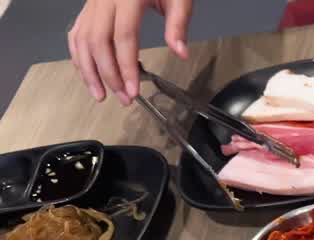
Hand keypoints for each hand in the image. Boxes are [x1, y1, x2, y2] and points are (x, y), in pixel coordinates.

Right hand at [67, 0, 192, 104]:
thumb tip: (180, 52)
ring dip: (88, 70)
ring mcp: (93, 3)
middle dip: (108, 74)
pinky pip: (77, 32)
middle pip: (98, 41)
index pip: (123, 37)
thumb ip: (178, 24)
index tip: (134, 91)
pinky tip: (88, 73)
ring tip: (100, 95)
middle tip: (123, 98)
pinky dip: (79, 55)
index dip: (126, 67)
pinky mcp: (89, 7)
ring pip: (81, 39)